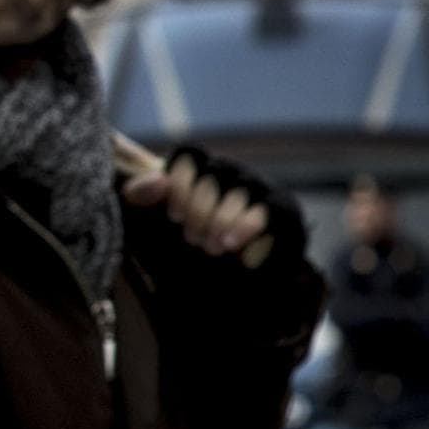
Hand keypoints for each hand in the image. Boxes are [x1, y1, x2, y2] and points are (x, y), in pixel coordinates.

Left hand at [117, 137, 297, 270]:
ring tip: (212, 247)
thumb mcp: (160, 217)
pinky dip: (246, 227)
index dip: (180, 183)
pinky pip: (267, 209)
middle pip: (213, 173)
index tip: (174, 215)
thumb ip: (144, 195)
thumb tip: (159, 181)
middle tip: (193, 239)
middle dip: (200, 211)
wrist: (241, 273)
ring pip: (238, 192)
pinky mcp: (284, 207)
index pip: (189, 155)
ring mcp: (260, 186)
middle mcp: (232, 170)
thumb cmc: (195, 239)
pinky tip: (231, 245)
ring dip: (220, 221)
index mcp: (202, 167)